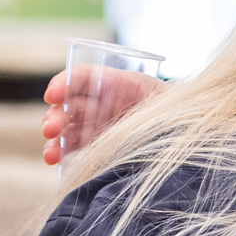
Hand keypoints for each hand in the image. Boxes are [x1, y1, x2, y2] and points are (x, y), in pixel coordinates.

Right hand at [41, 66, 164, 166]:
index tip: (53, 96)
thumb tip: (133, 123)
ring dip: (54, 138)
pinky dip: (60, 151)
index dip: (63, 83)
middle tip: (50, 129)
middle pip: (70, 104)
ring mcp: (98, 122)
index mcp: (117, 82)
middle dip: (56, 115)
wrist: (185, 131)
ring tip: (50, 152)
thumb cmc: (176, 110)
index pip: (82, 77)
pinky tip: (52, 158)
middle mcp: (102, 101)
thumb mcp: (165, 100)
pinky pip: (74, 145)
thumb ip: (150, 104)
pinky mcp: (97, 142)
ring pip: (68, 126)